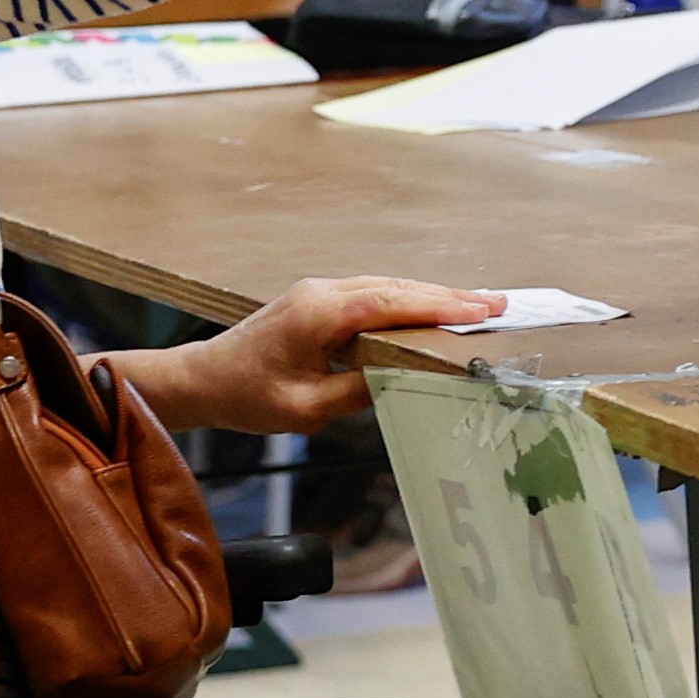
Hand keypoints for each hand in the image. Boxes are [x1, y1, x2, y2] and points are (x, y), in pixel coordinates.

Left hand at [111, 277, 504, 433]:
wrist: (201, 378)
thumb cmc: (245, 396)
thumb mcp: (304, 409)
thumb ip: (355, 391)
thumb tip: (403, 377)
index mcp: (318, 313)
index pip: (391, 303)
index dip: (440, 305)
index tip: (480, 310)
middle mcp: (322, 292)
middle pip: (397, 288)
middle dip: (449, 296)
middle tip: (497, 305)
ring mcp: (320, 291)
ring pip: (388, 288)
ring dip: (432, 296)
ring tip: (478, 307)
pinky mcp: (319, 300)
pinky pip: (373, 295)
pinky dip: (407, 302)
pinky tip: (431, 311)